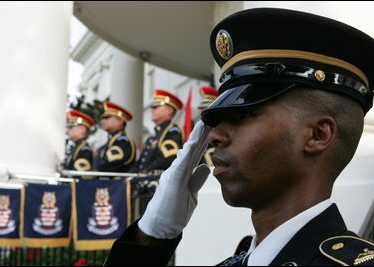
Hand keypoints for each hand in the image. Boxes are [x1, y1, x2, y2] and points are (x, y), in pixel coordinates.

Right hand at [138, 120, 210, 238]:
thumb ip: (196, 180)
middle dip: (201, 133)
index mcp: (184, 172)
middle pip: (192, 149)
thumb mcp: (191, 194)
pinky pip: (180, 166)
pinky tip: (192, 144)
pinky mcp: (171, 182)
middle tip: (210, 117)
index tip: (212, 127)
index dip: (204, 140)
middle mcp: (178, 169)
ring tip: (203, 124)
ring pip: (186, 153)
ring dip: (195, 138)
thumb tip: (205, 167)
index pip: (197, 153)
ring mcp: (174, 174)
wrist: (160, 226)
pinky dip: (186, 154)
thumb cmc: (173, 210)